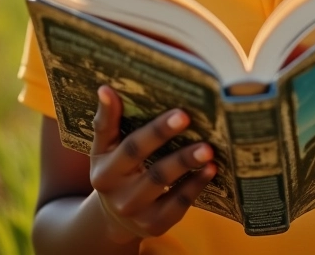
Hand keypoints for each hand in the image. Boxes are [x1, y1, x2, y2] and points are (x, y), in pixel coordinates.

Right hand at [89, 85, 216, 242]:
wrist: (113, 214)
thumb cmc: (114, 168)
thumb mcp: (103, 148)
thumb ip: (106, 121)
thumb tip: (105, 88)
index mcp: (106, 172)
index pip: (132, 148)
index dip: (156, 131)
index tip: (181, 113)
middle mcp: (119, 196)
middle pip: (153, 170)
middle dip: (178, 150)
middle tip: (197, 127)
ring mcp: (138, 213)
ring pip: (166, 187)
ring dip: (189, 166)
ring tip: (209, 149)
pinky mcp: (155, 225)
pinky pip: (178, 206)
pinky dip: (195, 187)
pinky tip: (210, 170)